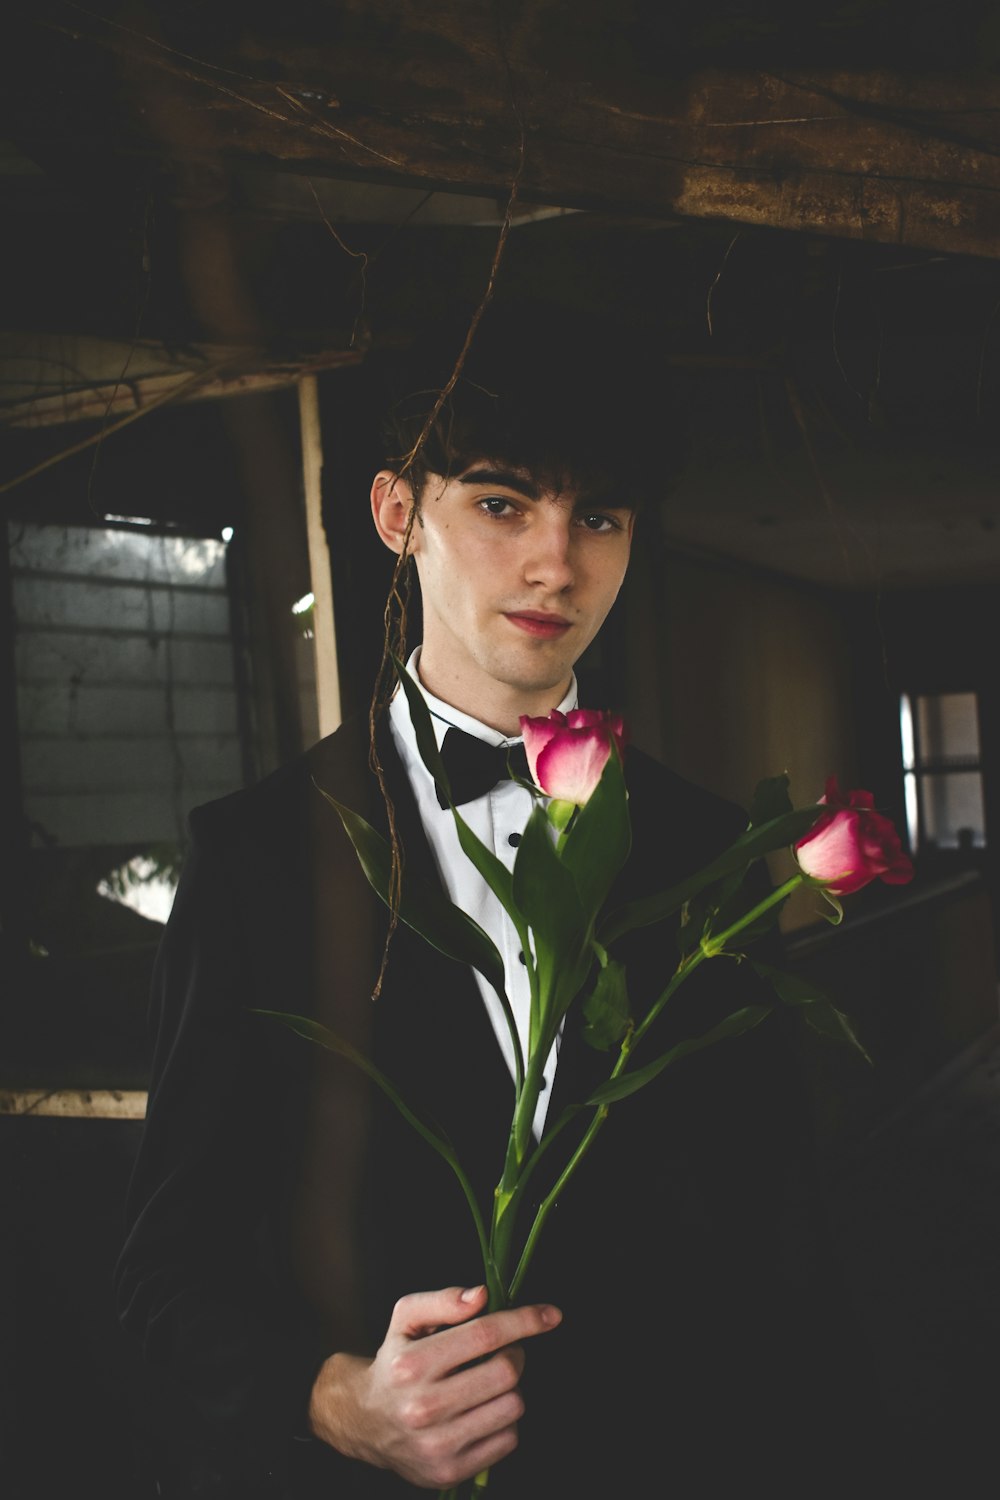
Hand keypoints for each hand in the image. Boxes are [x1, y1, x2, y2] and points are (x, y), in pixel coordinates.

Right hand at [308, 1284, 561, 1488]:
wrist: (365, 1421)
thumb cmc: (395, 1361)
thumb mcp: (406, 1319)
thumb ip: (443, 1301)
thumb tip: (482, 1295)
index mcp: (412, 1364)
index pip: (484, 1335)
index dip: (524, 1321)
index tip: (551, 1315)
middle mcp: (423, 1407)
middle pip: (505, 1371)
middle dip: (515, 1354)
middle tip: (504, 1352)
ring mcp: (437, 1444)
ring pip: (512, 1406)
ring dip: (511, 1389)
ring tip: (489, 1383)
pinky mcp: (449, 1471)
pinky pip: (508, 1440)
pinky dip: (505, 1421)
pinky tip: (483, 1411)